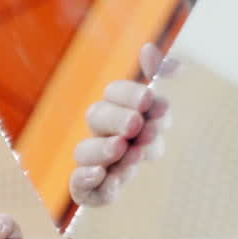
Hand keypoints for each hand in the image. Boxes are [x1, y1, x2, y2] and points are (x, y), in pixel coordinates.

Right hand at [69, 43, 175, 207]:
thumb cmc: (147, 137)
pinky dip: (85, 181)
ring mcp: (94, 161)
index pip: (114, 92)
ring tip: (127, 150)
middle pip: (96, 117)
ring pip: (83, 152)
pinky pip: (79, 187)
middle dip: (117, 119)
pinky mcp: (92, 189)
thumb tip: (148, 48)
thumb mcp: (158, 108)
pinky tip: (102, 176)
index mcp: (117, 108)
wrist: (141, 178)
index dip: (130, 94)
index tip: (149, 100)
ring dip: (103, 149)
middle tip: (137, 124)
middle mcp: (101, 132)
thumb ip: (158, 73)